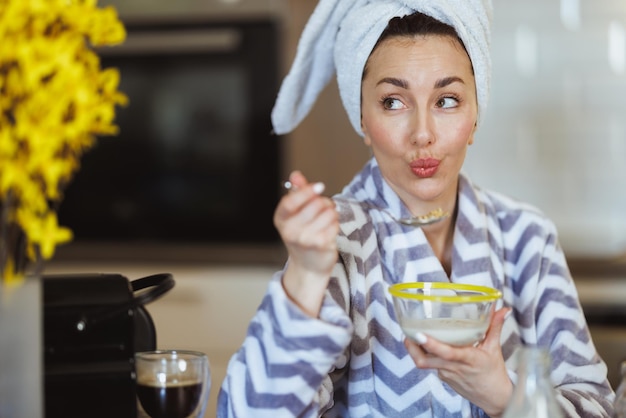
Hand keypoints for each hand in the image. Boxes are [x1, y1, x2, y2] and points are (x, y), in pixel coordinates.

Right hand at [274, 171, 338, 316]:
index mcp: (281, 219)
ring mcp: (304, 239)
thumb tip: (296, 175)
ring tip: (326, 219)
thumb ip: (297, 192)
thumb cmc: (302, 235)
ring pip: (327, 213)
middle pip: (314, 204)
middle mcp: (289, 230)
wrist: (309, 265)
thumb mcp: (296, 213)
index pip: (290, 201)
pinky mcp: (320, 245)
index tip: (319, 186)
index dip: (306, 191)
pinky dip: (335, 224)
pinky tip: (329, 229)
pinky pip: (334, 224)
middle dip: (323, 202)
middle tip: (323, 208)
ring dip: (331, 213)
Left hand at [404, 307, 512, 416]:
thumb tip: (503, 309)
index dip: (431, 344)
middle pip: (425, 360)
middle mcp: (454, 367)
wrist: (494, 398)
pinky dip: (425, 354)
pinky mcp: (443, 378)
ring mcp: (446, 374)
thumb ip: (495, 327)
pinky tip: (424, 344)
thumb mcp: (495, 349)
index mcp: (469, 359)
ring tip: (410, 335)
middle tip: (406, 331)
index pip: (447, 353)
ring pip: (424, 363)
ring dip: (414, 350)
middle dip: (412, 347)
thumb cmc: (494, 373)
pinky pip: (430, 365)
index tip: (419, 335)